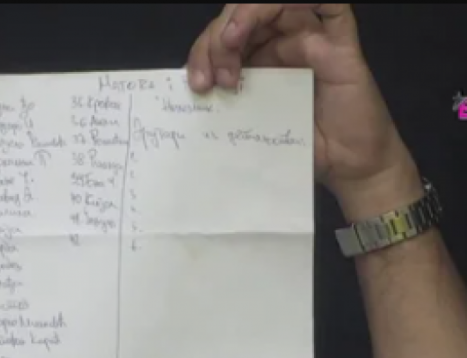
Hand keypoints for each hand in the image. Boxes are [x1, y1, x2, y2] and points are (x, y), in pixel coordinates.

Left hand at [186, 4, 421, 214]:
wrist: (347, 166)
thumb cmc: (302, 148)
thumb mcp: (250, 125)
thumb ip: (225, 106)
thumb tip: (187, 97)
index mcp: (257, 60)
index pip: (220, 38)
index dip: (201, 53)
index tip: (197, 86)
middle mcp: (280, 43)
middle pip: (240, 16)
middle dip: (215, 40)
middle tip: (212, 79)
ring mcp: (310, 38)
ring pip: (273, 4)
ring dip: (244, 17)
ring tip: (230, 45)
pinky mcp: (339, 42)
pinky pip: (330, 6)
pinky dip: (297, 0)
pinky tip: (272, 12)